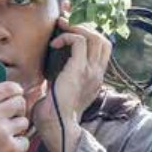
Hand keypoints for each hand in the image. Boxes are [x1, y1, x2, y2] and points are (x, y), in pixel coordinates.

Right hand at [0, 60, 30, 151]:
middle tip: (7, 117)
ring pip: (24, 122)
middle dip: (16, 109)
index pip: (9, 88)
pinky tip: (4, 147)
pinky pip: (25, 141)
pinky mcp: (10, 150)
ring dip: (17, 128)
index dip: (14, 91)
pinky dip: (18, 145)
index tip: (12, 96)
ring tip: (3, 134)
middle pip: (20, 102)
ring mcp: (2, 134)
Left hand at [31, 18, 111, 151]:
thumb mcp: (60, 90)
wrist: (57, 126)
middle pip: (103, 39)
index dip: (88, 34)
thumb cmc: (53, 113)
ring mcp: (91, 71)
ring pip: (94, 36)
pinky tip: (54, 45)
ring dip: (76, 29)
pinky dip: (66, 37)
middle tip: (65, 25)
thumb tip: (49, 71)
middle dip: (84, 27)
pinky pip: (79, 41)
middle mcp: (97, 73)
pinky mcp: (80, 69)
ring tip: (61, 30)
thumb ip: (61, 78)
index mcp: (94, 78)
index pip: (102, 49)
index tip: (69, 29)